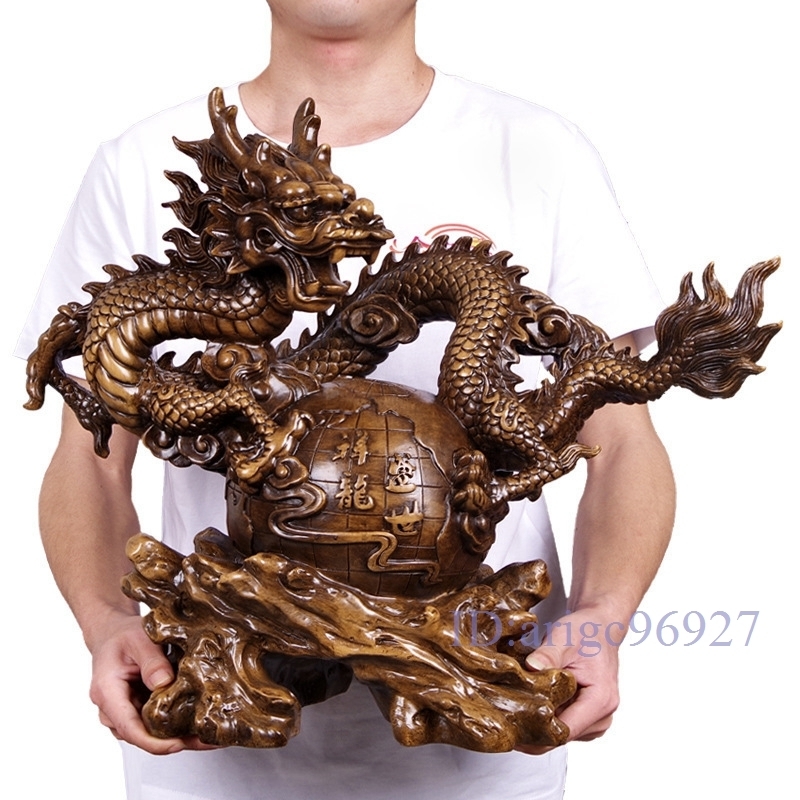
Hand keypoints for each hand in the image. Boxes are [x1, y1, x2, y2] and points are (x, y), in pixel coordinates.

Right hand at [88, 612, 213, 753]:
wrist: (113, 634)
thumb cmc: (122, 635)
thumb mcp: (138, 639)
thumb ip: (151, 661)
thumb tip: (165, 683)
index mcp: (107, 693)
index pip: (129, 727)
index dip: (154, 741)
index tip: (178, 743)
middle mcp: (112, 710)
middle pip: (142, 736)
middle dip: (174, 742)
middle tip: (206, 741)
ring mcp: (124, 713)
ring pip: (149, 733)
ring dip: (178, 737)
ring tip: (208, 736)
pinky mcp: (136, 711)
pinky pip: (154, 724)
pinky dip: (175, 726)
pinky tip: (198, 725)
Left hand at [516, 608, 624, 754]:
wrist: (599, 628)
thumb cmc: (586, 632)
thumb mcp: (563, 637)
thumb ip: (547, 654)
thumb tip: (531, 668)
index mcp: (601, 700)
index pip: (565, 731)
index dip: (536, 734)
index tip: (512, 728)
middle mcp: (602, 716)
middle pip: (561, 736)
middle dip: (533, 729)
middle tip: (506, 715)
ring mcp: (595, 719)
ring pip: (560, 734)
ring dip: (539, 724)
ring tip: (517, 706)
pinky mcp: (586, 717)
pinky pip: (563, 725)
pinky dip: (547, 717)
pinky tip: (531, 703)